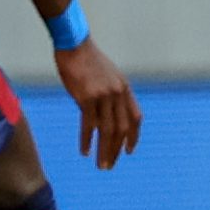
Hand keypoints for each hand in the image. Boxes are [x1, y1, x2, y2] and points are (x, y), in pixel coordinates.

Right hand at [56, 40, 140, 169]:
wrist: (74, 44)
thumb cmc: (87, 60)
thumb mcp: (105, 77)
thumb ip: (108, 96)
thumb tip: (100, 120)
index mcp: (124, 88)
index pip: (135, 117)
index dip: (134, 136)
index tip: (129, 150)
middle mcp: (117, 93)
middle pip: (122, 128)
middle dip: (117, 149)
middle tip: (110, 165)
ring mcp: (103, 95)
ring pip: (107, 130)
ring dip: (104, 150)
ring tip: (101, 165)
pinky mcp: (87, 97)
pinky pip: (89, 125)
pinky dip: (87, 140)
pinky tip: (85, 151)